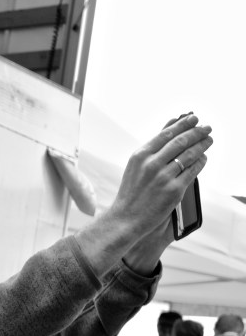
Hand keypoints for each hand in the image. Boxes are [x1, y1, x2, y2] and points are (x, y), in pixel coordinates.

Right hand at [110, 114, 210, 232]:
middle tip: (206, 127)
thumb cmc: (132, 191)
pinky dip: (200, 162)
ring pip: (189, 155)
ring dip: (202, 145)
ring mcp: (164, 177)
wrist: (127, 217)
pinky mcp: (174, 190)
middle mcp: (152, 164)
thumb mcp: (136, 166)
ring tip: (208, 140)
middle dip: (197, 132)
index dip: (183, 124)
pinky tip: (203, 157)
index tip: (193, 118)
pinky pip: (193, 171)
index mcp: (140, 156)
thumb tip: (170, 126)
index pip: (166, 134)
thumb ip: (154, 147)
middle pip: (180, 142)